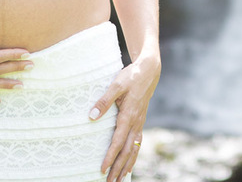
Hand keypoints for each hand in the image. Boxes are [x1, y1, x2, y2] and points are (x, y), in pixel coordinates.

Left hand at [89, 54, 159, 181]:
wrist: (149, 71)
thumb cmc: (131, 76)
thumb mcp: (116, 85)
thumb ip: (104, 101)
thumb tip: (91, 116)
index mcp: (128, 115)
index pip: (118, 141)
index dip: (110, 156)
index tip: (102, 169)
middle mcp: (136, 123)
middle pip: (127, 151)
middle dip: (118, 167)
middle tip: (110, 181)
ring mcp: (140, 123)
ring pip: (134, 149)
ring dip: (127, 165)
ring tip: (120, 179)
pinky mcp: (140, 121)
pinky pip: (138, 143)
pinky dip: (134, 156)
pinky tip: (130, 163)